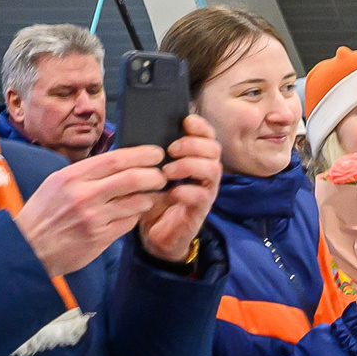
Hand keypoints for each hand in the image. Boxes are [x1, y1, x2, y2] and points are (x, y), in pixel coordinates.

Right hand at [14, 146, 170, 275]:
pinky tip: (135, 212)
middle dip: (154, 175)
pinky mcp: (99, 239)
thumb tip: (119, 162)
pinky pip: (129, 223)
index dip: (142, 154)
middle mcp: (83, 196)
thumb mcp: (57, 183)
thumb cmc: (44, 213)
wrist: (29, 248)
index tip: (156, 153)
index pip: (116, 159)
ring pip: (136, 202)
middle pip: (132, 179)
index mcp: (72, 177)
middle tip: (162, 175)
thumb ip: (86, 172)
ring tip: (151, 195)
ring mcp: (93, 219)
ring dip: (149, 197)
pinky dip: (136, 215)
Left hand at [136, 114, 221, 264]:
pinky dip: (185, 191)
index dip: (201, 126)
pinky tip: (171, 192)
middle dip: (192, 144)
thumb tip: (142, 130)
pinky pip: (201, 195)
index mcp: (197, 159)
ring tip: (167, 172)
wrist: (155, 233)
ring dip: (189, 165)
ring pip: (212, 170)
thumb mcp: (153, 171)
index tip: (186, 121)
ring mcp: (206, 192)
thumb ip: (154, 154)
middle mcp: (206, 173)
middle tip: (171, 150)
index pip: (208, 136)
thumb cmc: (154, 198)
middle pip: (214, 149)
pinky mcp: (200, 211)